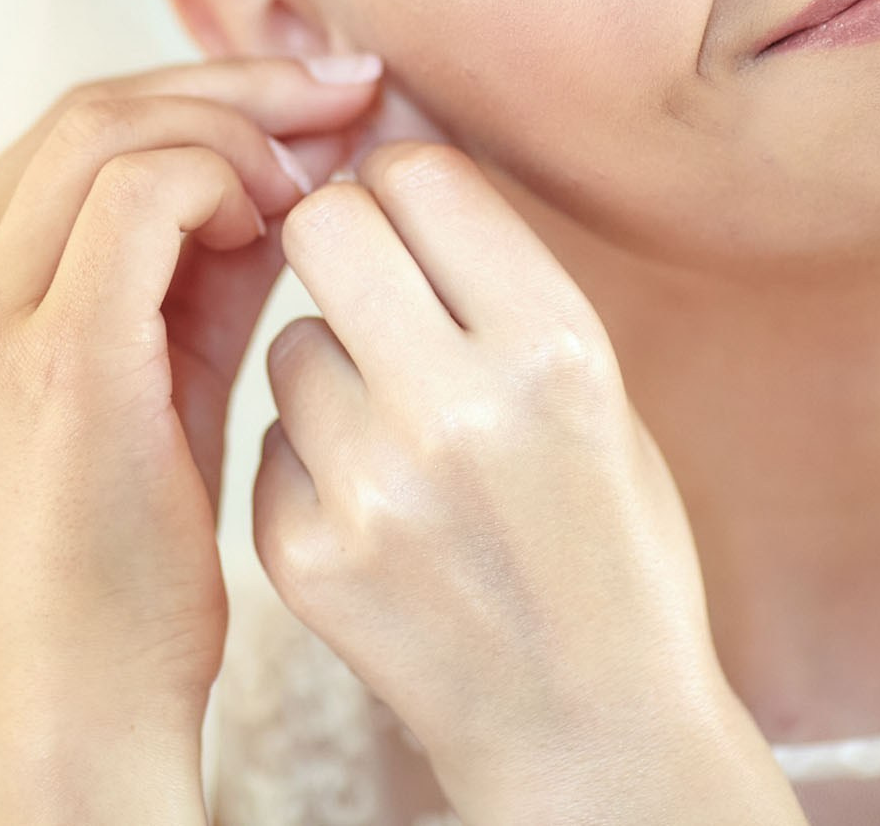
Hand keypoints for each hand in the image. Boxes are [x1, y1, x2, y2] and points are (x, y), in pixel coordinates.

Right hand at [0, 56, 382, 825]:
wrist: (85, 693)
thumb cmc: (128, 544)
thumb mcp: (157, 366)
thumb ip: (200, 260)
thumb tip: (288, 155)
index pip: (77, 120)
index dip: (203, 85)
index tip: (315, 92)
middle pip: (92, 105)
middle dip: (236, 82)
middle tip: (348, 89)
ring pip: (111, 127)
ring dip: (238, 127)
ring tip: (320, 171)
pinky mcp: (54, 358)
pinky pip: (141, 199)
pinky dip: (223, 181)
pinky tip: (281, 225)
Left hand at [253, 142, 802, 825]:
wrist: (589, 729)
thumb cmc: (607, 537)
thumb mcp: (601, 390)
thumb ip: (501, 276)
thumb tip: (390, 149)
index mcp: (556, 348)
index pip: (420, 175)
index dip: (406, 188)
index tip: (416, 222)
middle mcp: (459, 408)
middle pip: (326, 227)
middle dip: (341, 241)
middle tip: (373, 289)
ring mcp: (370, 488)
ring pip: (290, 340)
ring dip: (328, 365)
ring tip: (399, 436)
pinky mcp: (302, 554)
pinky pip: (271, 438)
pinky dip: (311, 459)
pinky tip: (375, 510)